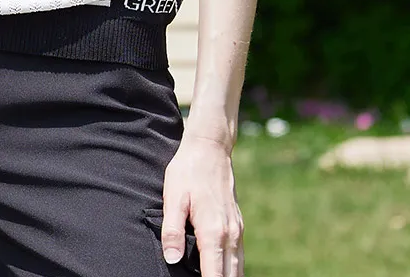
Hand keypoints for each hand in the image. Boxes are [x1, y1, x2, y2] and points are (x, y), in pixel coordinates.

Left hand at [161, 133, 243, 276]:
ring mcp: (237, 230)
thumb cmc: (188, 171)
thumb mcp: (173, 197)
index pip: (214, 276)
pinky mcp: (238, 225)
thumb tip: (172, 259)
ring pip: (238, 269)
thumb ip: (172, 230)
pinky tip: (221, 271)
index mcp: (213, 232)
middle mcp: (230, 235)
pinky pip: (239, 257)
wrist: (210, 147)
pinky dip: (232, 270)